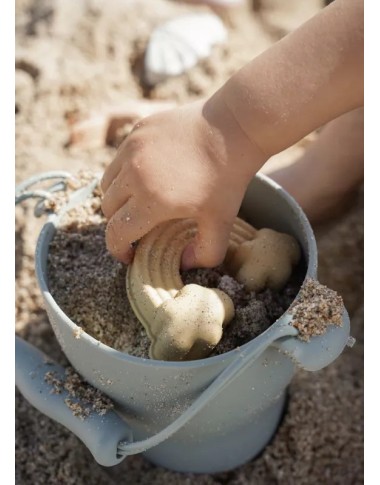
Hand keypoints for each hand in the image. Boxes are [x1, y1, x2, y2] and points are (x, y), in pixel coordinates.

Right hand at [101, 96, 264, 268]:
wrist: (234, 126)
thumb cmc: (229, 176)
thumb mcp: (222, 221)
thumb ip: (205, 252)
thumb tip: (183, 264)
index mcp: (152, 200)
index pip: (116, 232)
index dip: (118, 250)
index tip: (129, 255)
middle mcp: (134, 173)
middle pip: (108, 209)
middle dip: (119, 224)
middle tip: (138, 228)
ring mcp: (133, 148)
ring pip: (107, 183)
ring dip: (117, 198)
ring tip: (137, 202)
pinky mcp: (138, 131)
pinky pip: (118, 158)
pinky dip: (124, 173)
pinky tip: (147, 175)